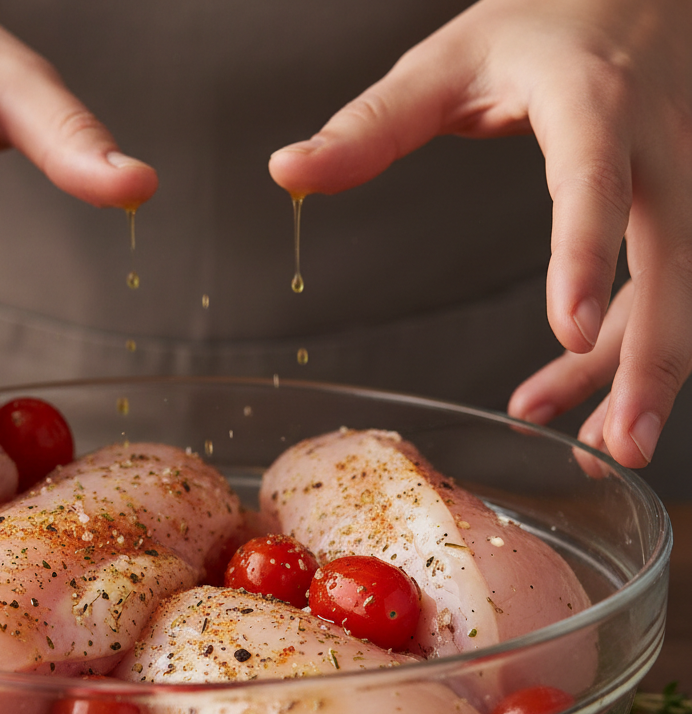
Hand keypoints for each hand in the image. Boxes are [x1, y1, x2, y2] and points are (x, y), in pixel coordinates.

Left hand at [269, 0, 691, 468]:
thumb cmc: (542, 26)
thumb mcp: (448, 63)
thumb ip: (371, 125)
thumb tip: (287, 171)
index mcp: (593, 104)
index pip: (592, 184)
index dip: (584, 257)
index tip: (568, 329)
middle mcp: (658, 146)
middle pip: (673, 261)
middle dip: (651, 358)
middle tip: (624, 441)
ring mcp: (682, 180)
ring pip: (679, 290)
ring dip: (642, 373)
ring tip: (602, 447)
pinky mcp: (680, 210)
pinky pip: (658, 291)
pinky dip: (619, 349)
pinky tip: (563, 394)